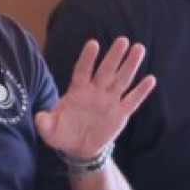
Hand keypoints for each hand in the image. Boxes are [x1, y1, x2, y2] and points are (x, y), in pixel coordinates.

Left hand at [35, 38, 156, 161]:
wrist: (78, 149)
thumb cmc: (63, 134)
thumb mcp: (50, 130)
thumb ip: (45, 123)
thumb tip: (39, 117)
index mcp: (77, 91)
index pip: (83, 71)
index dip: (87, 58)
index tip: (93, 44)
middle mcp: (95, 92)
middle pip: (106, 71)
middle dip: (114, 56)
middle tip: (123, 40)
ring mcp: (109, 101)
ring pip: (121, 80)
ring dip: (130, 65)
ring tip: (138, 49)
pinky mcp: (120, 114)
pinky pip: (132, 101)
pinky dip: (141, 91)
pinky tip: (150, 79)